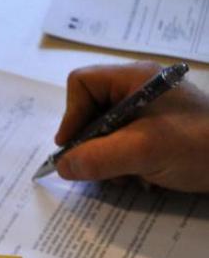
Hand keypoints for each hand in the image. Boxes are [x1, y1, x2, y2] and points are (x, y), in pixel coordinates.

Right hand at [55, 61, 208, 191]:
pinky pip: (119, 146)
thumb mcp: (142, 151)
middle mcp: (138, 91)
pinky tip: (139, 178)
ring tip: (125, 176)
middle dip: (90, 144)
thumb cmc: (198, 146)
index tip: (74, 147)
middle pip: (89, 112)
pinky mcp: (154, 134)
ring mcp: (147, 113)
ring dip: (105, 160)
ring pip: (102, 134)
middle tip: (99, 167)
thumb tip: (62, 167)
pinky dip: (121, 165)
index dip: (71, 115)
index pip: (82, 84)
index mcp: (134, 79)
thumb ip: (96, 158)